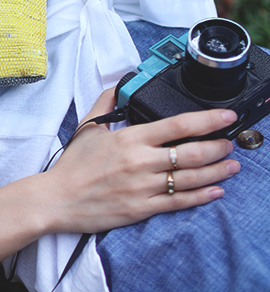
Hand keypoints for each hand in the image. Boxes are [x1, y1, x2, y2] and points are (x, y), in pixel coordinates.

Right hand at [42, 90, 239, 234]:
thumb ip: (107, 103)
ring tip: (232, 164)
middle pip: (192, 153)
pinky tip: (216, 190)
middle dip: (218, 147)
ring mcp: (144, 187)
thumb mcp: (89, 127)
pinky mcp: (144, 208)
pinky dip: (202, 196)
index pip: (177, 125)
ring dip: (217, 171)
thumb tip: (119, 83)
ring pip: (191, 178)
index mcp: (130, 138)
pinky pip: (180, 202)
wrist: (58, 198)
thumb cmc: (74, 165)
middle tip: (231, 142)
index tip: (226, 116)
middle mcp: (141, 162)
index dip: (208, 120)